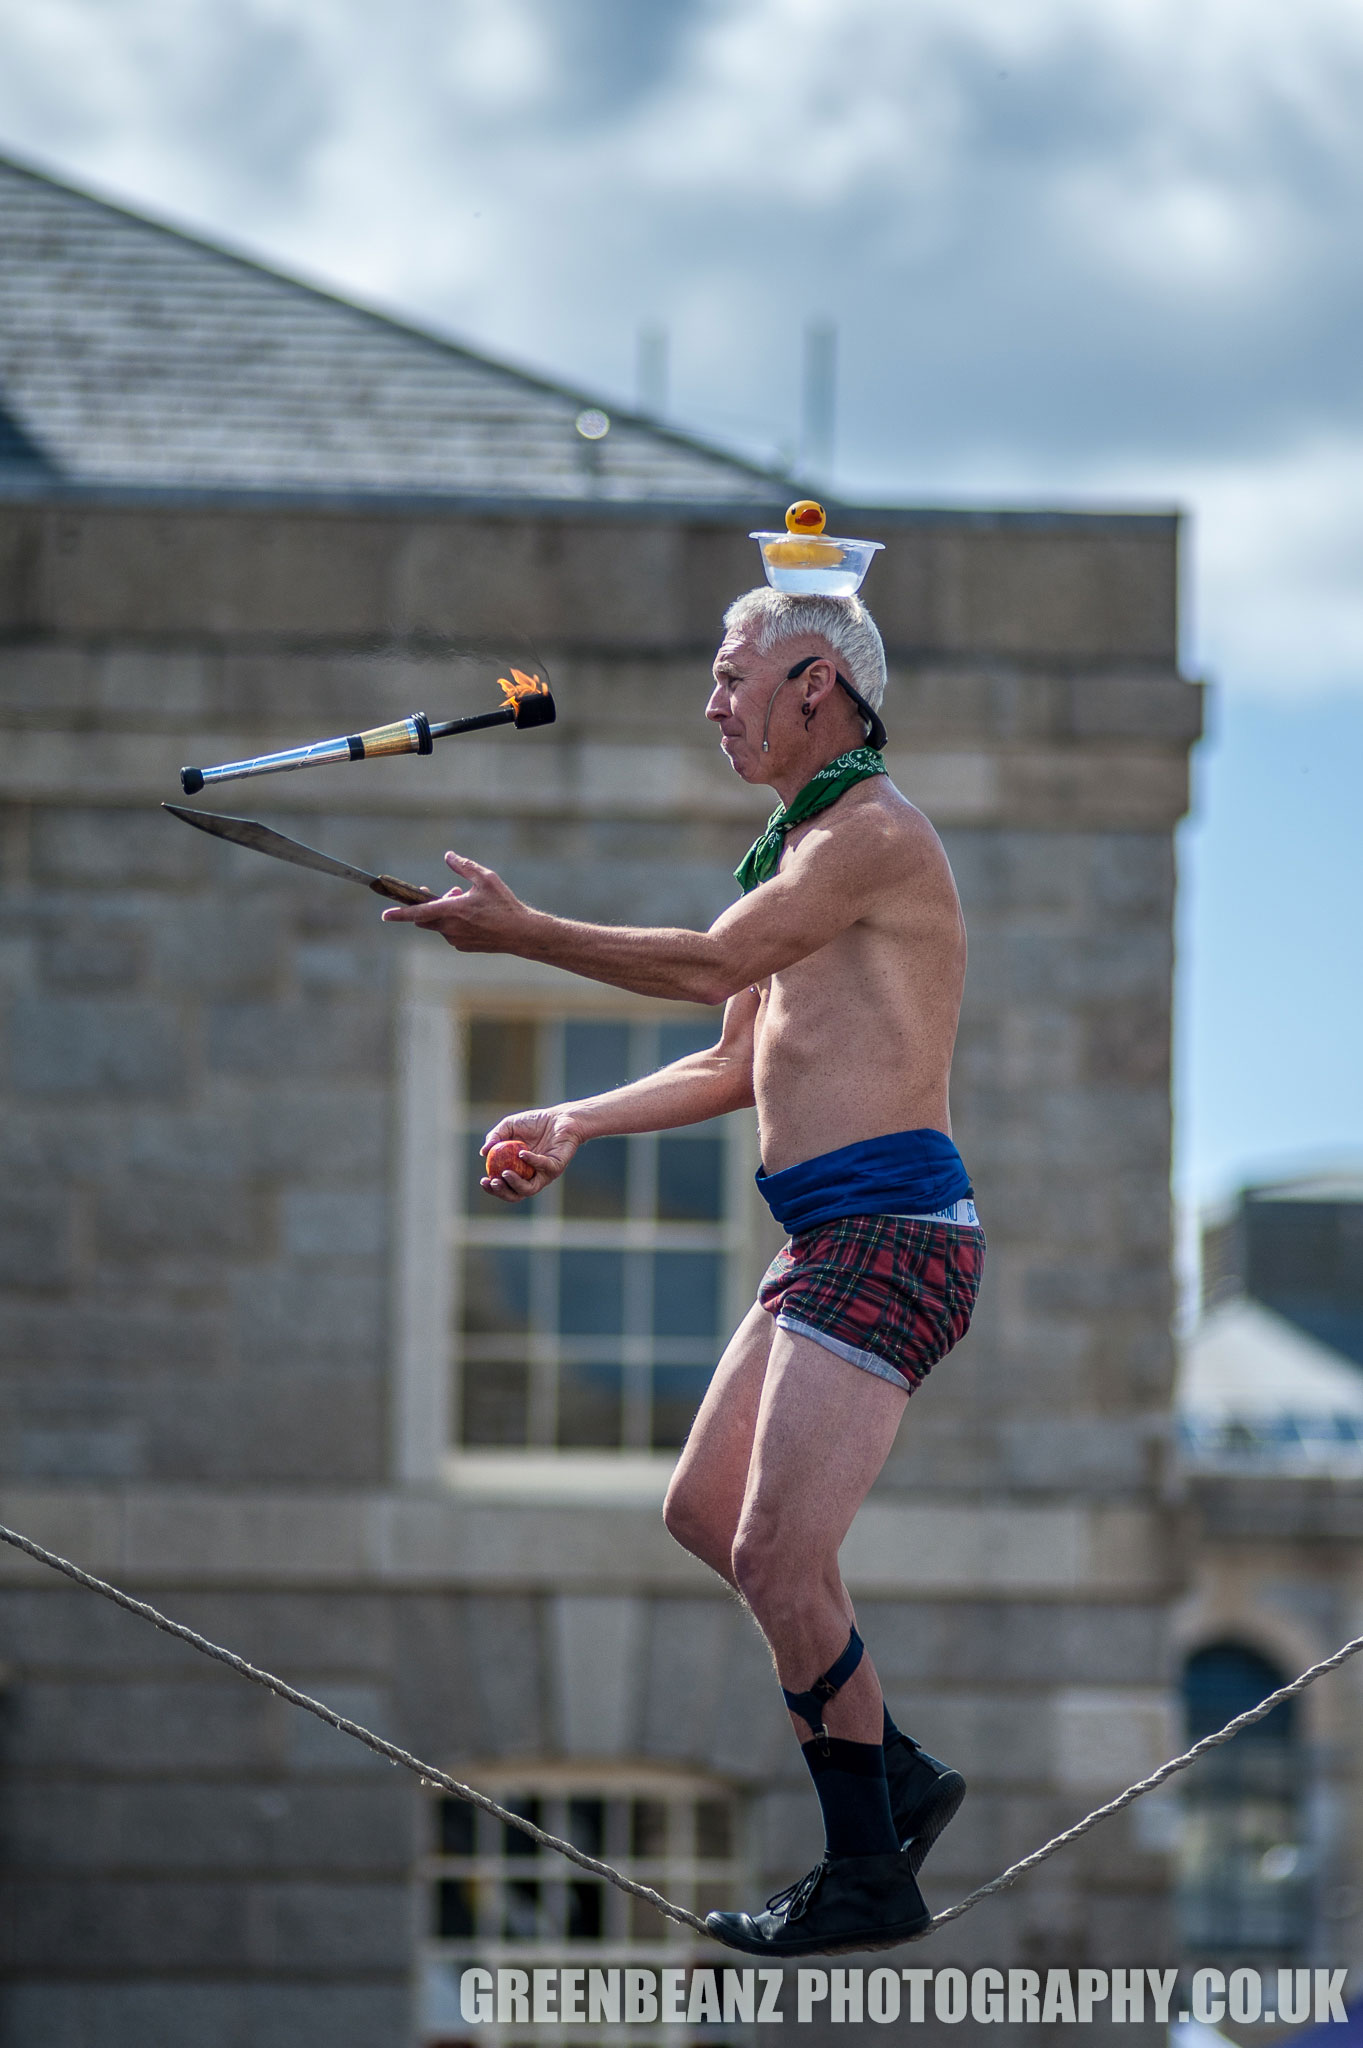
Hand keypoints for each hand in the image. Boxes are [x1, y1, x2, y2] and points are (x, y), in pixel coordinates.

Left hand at [381, 853, 528, 950]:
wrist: (521, 933)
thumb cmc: (504, 905)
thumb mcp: (486, 878)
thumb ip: (463, 866)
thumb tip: (448, 856)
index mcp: (452, 910)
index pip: (418, 912)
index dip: (399, 913)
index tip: (385, 915)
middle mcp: (450, 928)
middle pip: (425, 918)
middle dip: (431, 904)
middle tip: (453, 892)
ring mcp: (456, 940)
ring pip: (439, 925)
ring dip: (445, 913)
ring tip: (468, 903)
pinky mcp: (463, 947)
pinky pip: (450, 933)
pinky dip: (455, 923)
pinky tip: (475, 917)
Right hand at [478, 1108, 582, 1202]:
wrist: (560, 1117)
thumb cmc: (535, 1123)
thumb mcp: (509, 1126)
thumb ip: (495, 1137)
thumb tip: (483, 1152)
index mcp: (519, 1171)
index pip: (504, 1186)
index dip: (492, 1188)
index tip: (483, 1180)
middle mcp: (532, 1176)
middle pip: (515, 1195)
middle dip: (502, 1192)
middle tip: (493, 1182)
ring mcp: (544, 1173)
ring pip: (530, 1189)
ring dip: (515, 1184)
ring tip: (505, 1173)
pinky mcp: (556, 1166)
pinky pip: (543, 1167)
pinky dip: (531, 1161)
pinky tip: (521, 1153)